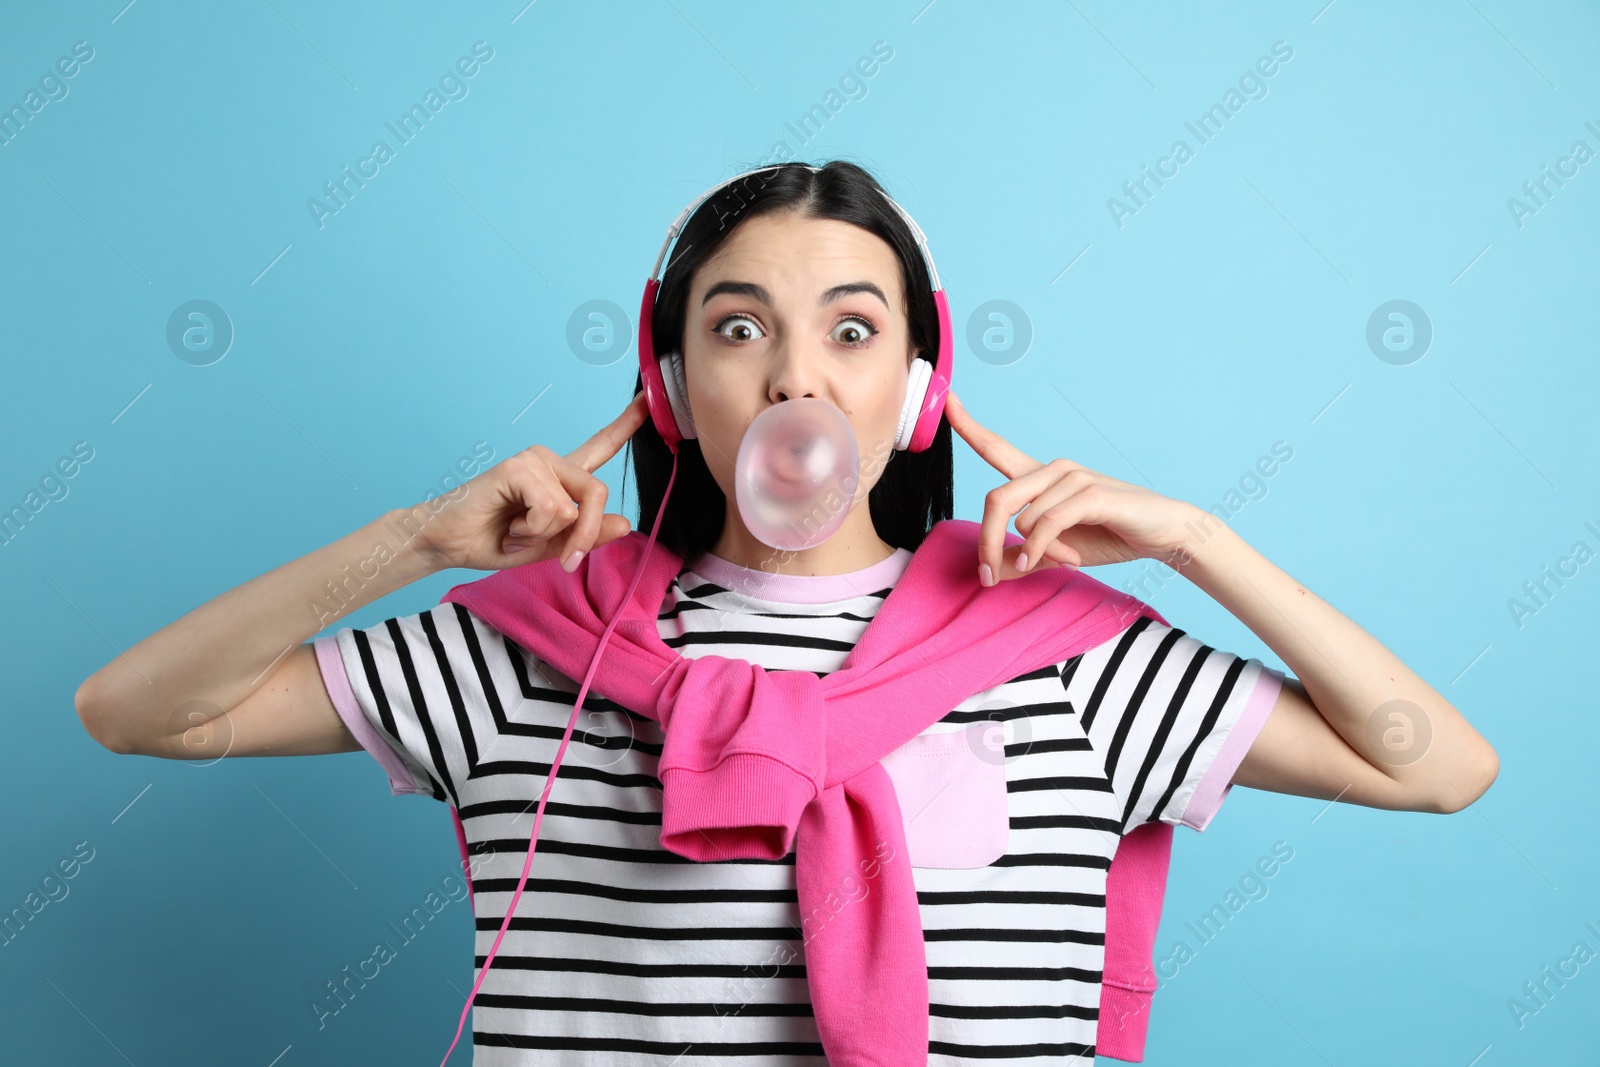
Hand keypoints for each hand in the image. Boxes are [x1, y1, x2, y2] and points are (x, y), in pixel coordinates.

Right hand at [411, 391, 649, 572]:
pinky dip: (532, 530)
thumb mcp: (551, 547)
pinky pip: (552, 509)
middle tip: (564, 560)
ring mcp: (534, 461)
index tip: (647, 398)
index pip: (599, 447)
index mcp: (560, 478)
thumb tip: (624, 522)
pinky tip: (508, 525)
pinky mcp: (519, 467)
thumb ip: (586, 535)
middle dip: (584, 536)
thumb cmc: (494, 541)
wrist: (448, 543)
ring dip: (545, 535)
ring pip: (575, 507)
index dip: (625, 425)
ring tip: (516, 531)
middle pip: (597, 493)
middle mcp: (550, 462)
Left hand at [943, 389, 1201, 585]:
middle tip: (986, 574)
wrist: (1163, 534)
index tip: (946, 399)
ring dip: (1029, 552)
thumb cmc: (1110, 536)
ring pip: (1022, 517)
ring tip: (1055, 564)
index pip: (996, 447)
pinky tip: (1052, 562)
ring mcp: (1073, 478)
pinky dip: (1041, 548)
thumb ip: (1024, 558)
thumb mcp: (1057, 553)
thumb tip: (991, 573)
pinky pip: (1047, 524)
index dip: (968, 425)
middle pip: (996, 498)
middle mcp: (1053, 469)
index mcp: (1040, 477)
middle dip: (985, 540)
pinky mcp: (1091, 494)